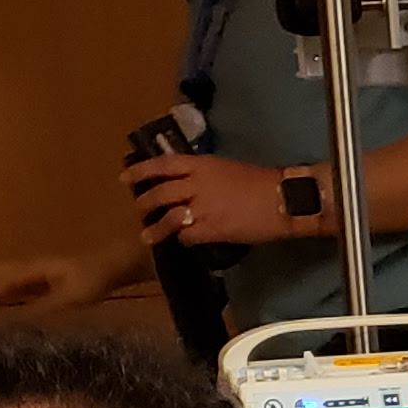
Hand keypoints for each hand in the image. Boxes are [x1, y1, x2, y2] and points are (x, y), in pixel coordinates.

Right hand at [0, 250, 132, 311]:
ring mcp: (35, 272)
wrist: (112, 266)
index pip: (4, 285)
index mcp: (34, 271)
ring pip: (1, 275)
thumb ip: (46, 308)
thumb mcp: (71, 298)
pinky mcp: (42, 279)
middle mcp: (30, 268)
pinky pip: (12, 283)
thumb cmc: (93, 280)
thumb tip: (20, 319)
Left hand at [128, 153, 297, 247]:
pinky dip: (182, 239)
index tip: (125, 178)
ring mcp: (201, 208)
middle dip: (144, 203)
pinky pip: (186, 236)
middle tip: (138, 211)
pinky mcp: (211, 229)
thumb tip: (189, 186)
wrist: (282, 199)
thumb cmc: (260, 182)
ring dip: (155, 228)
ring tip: (147, 236)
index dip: (140, 171)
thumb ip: (204, 176)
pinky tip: (183, 242)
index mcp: (200, 165)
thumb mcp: (226, 169)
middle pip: (159, 193)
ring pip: (167, 218)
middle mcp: (195, 184)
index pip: (162, 165)